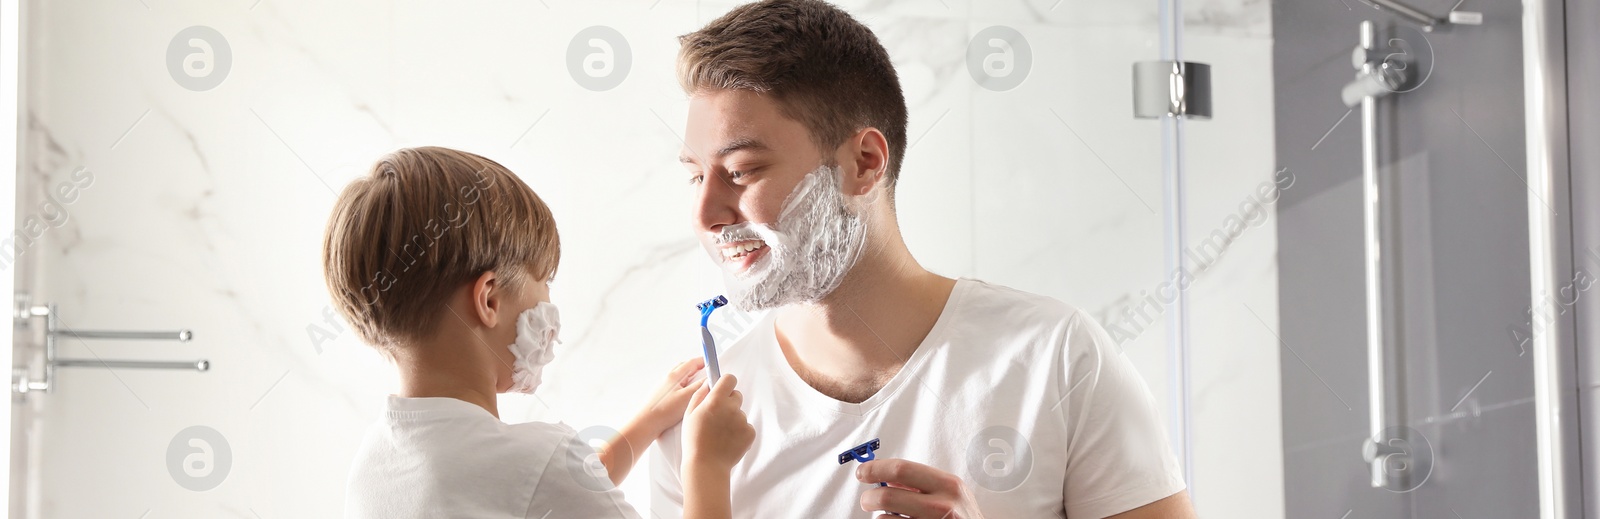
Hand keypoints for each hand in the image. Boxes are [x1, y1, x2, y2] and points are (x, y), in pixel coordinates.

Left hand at [634, 357, 706, 433]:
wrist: (646, 423)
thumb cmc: (663, 411)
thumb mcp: (686, 398)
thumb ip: (699, 387)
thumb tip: (709, 380)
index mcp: (674, 376)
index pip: (691, 363)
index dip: (703, 361)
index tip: (712, 363)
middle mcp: (667, 379)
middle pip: (684, 368)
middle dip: (696, 368)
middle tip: (706, 372)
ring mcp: (663, 387)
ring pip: (680, 378)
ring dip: (689, 378)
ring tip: (698, 385)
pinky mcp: (662, 396)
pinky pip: (675, 387)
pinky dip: (683, 387)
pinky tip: (686, 397)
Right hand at [683, 375, 754, 472]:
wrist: (706, 466)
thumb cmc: (694, 440)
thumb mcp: (689, 414)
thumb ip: (700, 395)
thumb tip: (708, 383)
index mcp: (716, 401)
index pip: (730, 379)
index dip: (725, 383)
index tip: (721, 390)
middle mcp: (732, 408)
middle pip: (736, 395)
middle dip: (728, 402)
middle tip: (717, 417)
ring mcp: (743, 421)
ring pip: (740, 413)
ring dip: (733, 419)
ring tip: (720, 434)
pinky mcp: (750, 433)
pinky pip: (746, 426)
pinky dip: (739, 431)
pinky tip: (728, 441)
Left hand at [856, 458, 986, 518]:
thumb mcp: (952, 495)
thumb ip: (923, 484)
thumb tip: (886, 476)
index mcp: (948, 485)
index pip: (901, 468)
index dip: (876, 468)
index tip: (863, 472)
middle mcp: (943, 505)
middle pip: (887, 494)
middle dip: (869, 497)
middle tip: (866, 499)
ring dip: (880, 517)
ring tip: (887, 517)